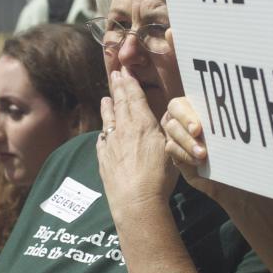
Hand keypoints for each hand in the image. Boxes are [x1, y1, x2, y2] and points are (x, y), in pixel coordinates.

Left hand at [97, 68, 176, 214]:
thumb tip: (165, 120)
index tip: (124, 71)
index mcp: (143, 124)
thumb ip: (164, 132)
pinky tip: (103, 133)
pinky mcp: (104, 160)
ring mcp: (111, 145)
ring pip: (108, 121)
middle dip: (118, 88)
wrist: (136, 201)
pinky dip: (103, 134)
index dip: (130, 83)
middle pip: (120, 104)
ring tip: (105, 98)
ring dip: (107, 108)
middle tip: (114, 75)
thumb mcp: (170, 149)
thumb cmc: (159, 177)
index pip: (135, 98)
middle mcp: (125, 130)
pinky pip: (102, 142)